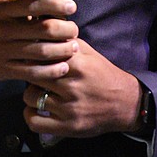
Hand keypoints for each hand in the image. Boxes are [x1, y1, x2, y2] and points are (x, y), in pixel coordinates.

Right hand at [0, 0, 78, 82]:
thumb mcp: (0, 6)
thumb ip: (23, 1)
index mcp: (2, 10)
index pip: (32, 3)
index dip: (55, 4)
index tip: (71, 6)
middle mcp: (2, 29)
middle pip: (41, 29)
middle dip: (64, 29)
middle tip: (74, 30)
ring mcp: (2, 51)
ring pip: (40, 51)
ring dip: (62, 50)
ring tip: (73, 48)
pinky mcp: (4, 70)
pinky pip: (32, 72)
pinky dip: (51, 70)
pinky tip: (62, 67)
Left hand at [23, 38, 140, 137]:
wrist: (126, 104)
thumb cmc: (103, 75)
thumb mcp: (88, 53)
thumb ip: (66, 42)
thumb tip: (43, 29)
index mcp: (77, 65)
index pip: (42, 55)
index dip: (33, 54)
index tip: (31, 55)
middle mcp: (72, 87)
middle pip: (33, 74)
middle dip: (30, 72)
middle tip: (33, 73)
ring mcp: (69, 109)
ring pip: (31, 97)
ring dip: (31, 93)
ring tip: (38, 91)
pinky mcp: (68, 127)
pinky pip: (35, 122)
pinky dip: (30, 115)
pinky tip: (36, 109)